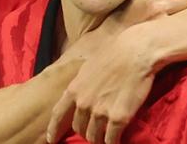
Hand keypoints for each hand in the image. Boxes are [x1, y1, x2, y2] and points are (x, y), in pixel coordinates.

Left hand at [46, 0, 186, 143]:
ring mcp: (100, 111)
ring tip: (107, 137)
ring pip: (94, 138)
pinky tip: (117, 141)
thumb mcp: (88, 67)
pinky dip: (113, 143)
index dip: (53, 130)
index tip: (50, 140)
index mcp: (74, 89)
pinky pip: (111, 140)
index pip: (58, 115)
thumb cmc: (114, 54)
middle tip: (94, 130)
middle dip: (85, 131)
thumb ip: (81, 85)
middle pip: (79, 128)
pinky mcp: (118, 118)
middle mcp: (84, 103)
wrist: (136, 51)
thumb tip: (78, 95)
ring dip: (100, 139)